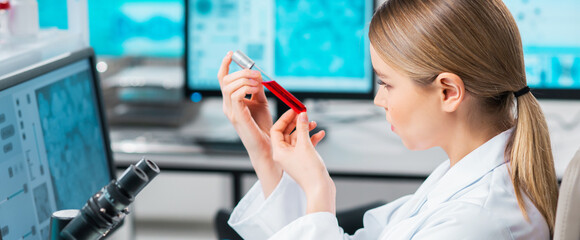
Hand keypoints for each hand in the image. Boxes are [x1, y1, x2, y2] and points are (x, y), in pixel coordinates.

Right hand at [217, 51, 279, 196]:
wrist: (267, 146)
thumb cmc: (264, 126)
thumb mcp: (261, 103)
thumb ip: (257, 89)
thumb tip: (257, 75)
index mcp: (232, 101)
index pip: (222, 79)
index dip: (225, 65)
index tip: (231, 53)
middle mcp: (228, 106)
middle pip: (226, 80)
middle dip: (241, 71)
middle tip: (257, 73)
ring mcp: (231, 112)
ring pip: (229, 86)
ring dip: (244, 79)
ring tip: (258, 82)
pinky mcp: (237, 118)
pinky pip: (235, 96)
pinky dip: (245, 88)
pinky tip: (256, 89)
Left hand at [270, 110, 334, 213]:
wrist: (320, 189)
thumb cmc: (309, 171)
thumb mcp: (305, 145)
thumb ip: (302, 127)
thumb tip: (302, 114)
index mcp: (278, 152)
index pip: (276, 130)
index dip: (285, 118)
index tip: (294, 110)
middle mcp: (283, 155)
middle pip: (287, 133)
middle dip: (296, 122)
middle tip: (304, 113)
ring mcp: (293, 158)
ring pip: (297, 138)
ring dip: (306, 129)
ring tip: (314, 123)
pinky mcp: (303, 160)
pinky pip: (305, 145)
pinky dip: (312, 138)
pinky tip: (321, 134)